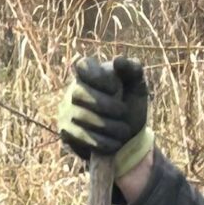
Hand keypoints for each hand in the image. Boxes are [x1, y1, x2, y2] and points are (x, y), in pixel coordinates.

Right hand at [55, 56, 154, 178]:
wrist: (126, 139)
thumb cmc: (129, 106)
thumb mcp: (137, 88)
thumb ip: (133, 71)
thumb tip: (117, 60)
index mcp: (91, 73)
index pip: (83, 65)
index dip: (99, 77)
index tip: (116, 88)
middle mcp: (74, 89)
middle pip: (79, 92)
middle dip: (105, 105)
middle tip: (123, 112)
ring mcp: (67, 110)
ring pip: (80, 115)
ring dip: (107, 125)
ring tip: (124, 131)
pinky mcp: (65, 131)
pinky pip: (79, 135)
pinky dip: (100, 141)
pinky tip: (115, 143)